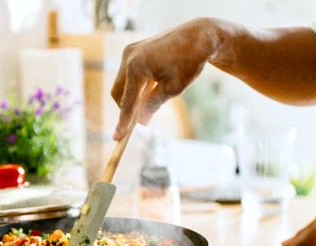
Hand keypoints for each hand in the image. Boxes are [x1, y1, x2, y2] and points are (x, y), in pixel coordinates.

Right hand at [111, 18, 220, 139]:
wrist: (197, 37)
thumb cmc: (188, 62)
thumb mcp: (173, 89)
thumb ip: (153, 105)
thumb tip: (141, 122)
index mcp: (137, 68)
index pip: (127, 102)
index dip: (123, 122)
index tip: (117, 138)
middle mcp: (128, 58)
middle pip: (117, 92)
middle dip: (125, 108)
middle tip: (136, 122)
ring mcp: (129, 52)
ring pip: (121, 83)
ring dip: (130, 96)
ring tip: (148, 102)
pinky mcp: (133, 50)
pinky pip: (127, 73)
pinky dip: (134, 85)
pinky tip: (149, 88)